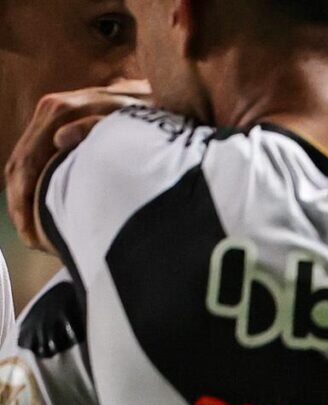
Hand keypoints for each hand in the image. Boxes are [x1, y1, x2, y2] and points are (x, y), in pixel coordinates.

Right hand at [10, 81, 145, 249]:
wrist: (160, 95)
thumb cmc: (154, 112)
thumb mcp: (135, 121)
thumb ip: (99, 128)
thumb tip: (60, 139)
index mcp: (63, 108)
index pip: (30, 156)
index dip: (25, 197)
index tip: (33, 231)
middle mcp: (52, 110)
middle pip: (20, 162)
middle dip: (20, 204)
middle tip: (32, 240)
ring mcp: (52, 117)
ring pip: (21, 162)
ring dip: (22, 199)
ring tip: (32, 234)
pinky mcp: (57, 125)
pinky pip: (32, 158)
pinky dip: (30, 187)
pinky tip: (37, 212)